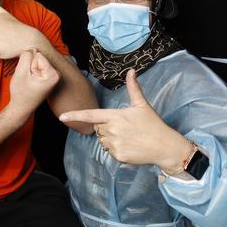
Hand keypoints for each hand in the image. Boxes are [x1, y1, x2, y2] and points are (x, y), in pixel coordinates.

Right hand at [9, 50, 59, 118]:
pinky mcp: (49, 76)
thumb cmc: (21, 93)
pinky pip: (37, 66)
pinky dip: (32, 72)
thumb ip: (26, 56)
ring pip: (37, 61)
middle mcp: (57, 74)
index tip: (28, 78)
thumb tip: (31, 48)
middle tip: (28, 81)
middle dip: (30, 67)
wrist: (21, 107)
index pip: (38, 55)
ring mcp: (54, 75)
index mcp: (54, 74)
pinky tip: (31, 82)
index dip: (28, 65)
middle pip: (39, 57)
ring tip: (30, 82)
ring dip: (30, 70)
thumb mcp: (21, 72)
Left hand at [59, 69, 190, 170]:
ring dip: (110, 138)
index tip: (61, 116)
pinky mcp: (118, 156)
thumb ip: (133, 88)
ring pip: (102, 140)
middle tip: (124, 127)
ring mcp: (114, 144)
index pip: (90, 115)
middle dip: (106, 127)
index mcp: (115, 116)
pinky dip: (116, 149)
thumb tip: (131, 71)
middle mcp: (112, 130)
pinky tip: (129, 146)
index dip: (75, 115)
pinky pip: (109, 151)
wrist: (165, 147)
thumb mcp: (142, 105)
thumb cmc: (153, 124)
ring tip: (128, 137)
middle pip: (98, 128)